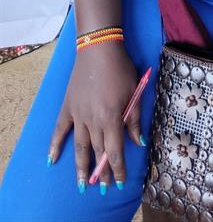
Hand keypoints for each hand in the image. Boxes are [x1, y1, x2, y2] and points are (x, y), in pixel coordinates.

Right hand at [48, 44, 143, 192]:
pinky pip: (59, 129)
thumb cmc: (120, 68)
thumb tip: (138, 141)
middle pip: (98, 151)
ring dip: (82, 167)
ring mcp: (78, 115)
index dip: (118, 168)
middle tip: (105, 187)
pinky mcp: (68, 107)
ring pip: (80, 146)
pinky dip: (54, 145)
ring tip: (83, 184)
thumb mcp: (134, 91)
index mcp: (111, 117)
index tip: (121, 182)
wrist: (98, 48)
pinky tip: (51, 159)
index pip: (115, 151)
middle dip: (102, 171)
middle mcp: (93, 120)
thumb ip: (134, 118)